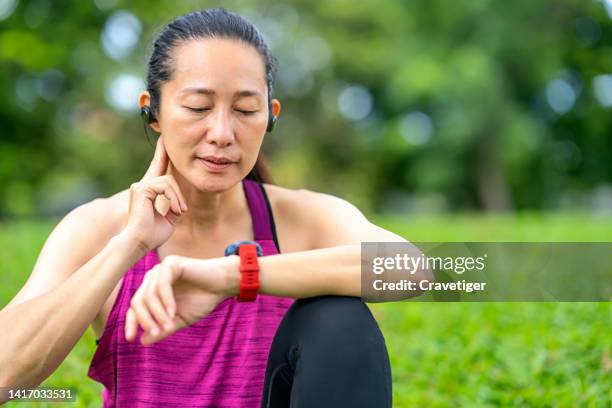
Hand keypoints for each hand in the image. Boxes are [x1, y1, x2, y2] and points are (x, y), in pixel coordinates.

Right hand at [123, 137, 187, 251]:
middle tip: (181, 210)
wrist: (140, 242)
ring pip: (169, 181)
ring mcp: (140, 186)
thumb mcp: (170, 219)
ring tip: (178, 213)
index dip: (162, 154)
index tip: (164, 139)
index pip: (157, 168)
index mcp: (148, 190)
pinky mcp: (141, 188)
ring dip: (178, 198)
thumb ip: (174, 207)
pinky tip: (175, 210)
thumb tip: (182, 203)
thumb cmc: (152, 235)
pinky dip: (173, 198)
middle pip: (169, 177)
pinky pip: (165, 186)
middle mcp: (142, 185)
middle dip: (178, 193)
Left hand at [124, 255, 239, 344]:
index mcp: (152, 290)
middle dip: (146, 320)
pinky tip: (173, 312)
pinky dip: (166, 301)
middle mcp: (152, 278)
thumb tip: (143, 341)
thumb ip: (162, 329)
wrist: (222, 285)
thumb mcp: (179, 320)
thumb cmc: (202, 300)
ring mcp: (160, 269)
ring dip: (158, 313)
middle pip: (138, 301)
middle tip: (157, 333)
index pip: (135, 307)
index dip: (132, 322)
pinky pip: (161, 285)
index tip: (131, 339)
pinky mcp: (170, 263)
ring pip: (148, 295)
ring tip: (169, 325)